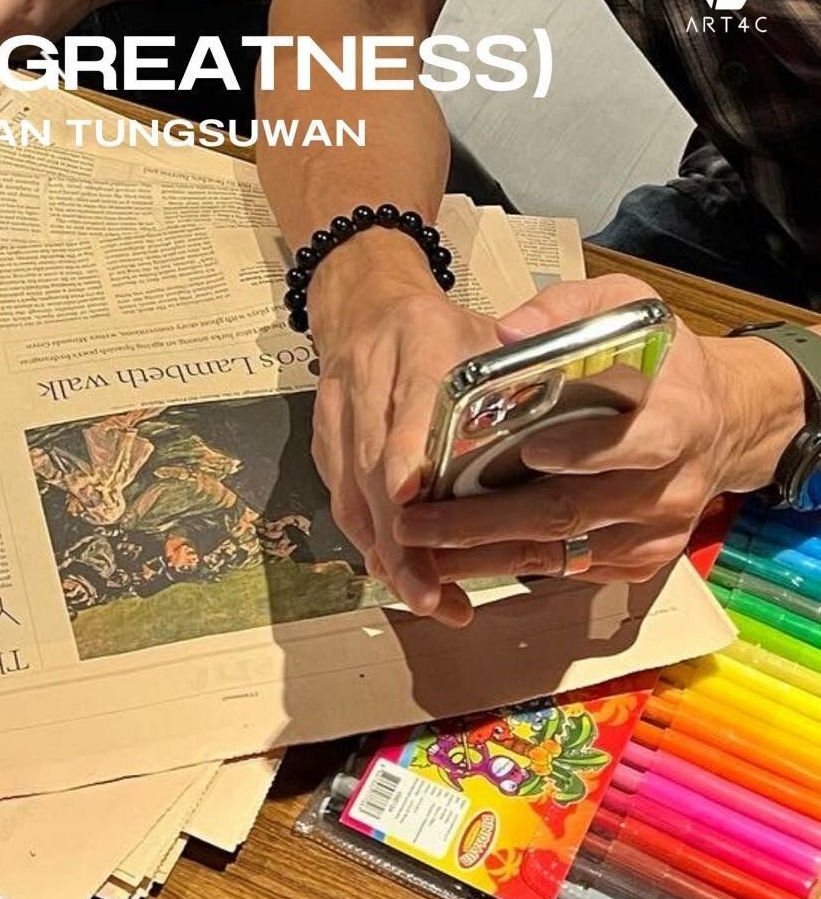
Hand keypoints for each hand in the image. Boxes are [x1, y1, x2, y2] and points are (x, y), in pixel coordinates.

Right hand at [308, 231, 500, 626]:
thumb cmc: (439, 327)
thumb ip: (523, 375)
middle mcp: (368, 376)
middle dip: (397, 534)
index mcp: (419, 340)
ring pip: (351, 490)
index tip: (411, 493)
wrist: (363, 302)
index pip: (408, 398)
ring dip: (384, 550)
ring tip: (424, 596)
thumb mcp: (486, 333)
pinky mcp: (322, 439)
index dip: (404, 449)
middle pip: (371, 464)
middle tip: (430, 590)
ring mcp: (336, 410)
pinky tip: (398, 573)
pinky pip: (341, 498)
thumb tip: (576, 429)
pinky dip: (369, 540)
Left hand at [393, 275, 805, 584]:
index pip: (634, 442)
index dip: (581, 450)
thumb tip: (506, 332)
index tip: (526, 451)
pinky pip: (566, 569)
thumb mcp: (630, 308)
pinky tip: (455, 557)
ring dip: (481, 555)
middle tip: (417, 520)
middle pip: (570, 511)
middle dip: (485, 521)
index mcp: (677, 419)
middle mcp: (670, 486)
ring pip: (559, 552)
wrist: (723, 421)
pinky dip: (506, 566)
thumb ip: (569, 310)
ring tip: (417, 548)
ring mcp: (654, 532)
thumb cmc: (663, 361)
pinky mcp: (637, 561)